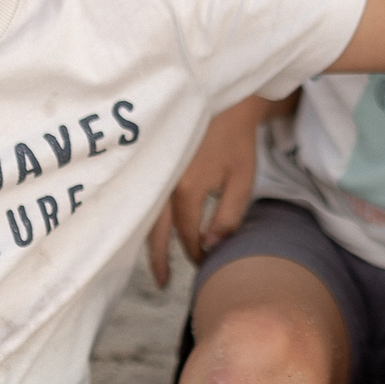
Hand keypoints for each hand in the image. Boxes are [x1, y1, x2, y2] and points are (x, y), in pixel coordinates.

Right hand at [146, 96, 270, 287]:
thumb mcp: (241, 180)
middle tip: (163, 285)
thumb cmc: (236, 139)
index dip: (196, 253)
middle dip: (160, 261)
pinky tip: (148, 233)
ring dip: (148, 244)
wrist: (222, 98)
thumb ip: (228, 217)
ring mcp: (153, 173)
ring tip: (154, 266)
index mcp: (187, 190)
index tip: (206, 264)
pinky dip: (144, 221)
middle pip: (156, 233)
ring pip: (144, 218)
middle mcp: (163, 184)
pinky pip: (143, 201)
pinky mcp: (151, 163)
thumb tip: (210, 247)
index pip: (187, 235)